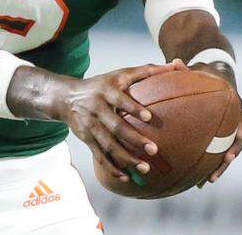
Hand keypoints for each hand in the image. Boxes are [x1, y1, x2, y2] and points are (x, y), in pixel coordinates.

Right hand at [59, 61, 186, 182]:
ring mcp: (90, 126)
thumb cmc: (101, 84)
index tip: (149, 117)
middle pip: (116, 127)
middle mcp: (97, 109)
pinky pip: (99, 156)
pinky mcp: (86, 139)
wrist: (66, 97)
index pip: (120, 100)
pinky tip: (125, 177)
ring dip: (126, 158)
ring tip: (145, 168)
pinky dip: (112, 167)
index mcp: (107, 91)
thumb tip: (175, 65)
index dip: (133, 108)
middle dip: (134, 140)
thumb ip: (146, 71)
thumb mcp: (120, 74)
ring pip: (108, 145)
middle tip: (154, 150)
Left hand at [189, 62, 241, 185]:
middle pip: (238, 142)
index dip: (240, 131)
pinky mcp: (221, 137)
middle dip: (230, 156)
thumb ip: (186, 69)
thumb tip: (173, 62)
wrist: (215, 77)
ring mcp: (229, 130)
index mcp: (235, 106)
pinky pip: (216, 153)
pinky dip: (208, 164)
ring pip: (228, 152)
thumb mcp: (198, 71)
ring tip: (207, 181)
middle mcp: (237, 120)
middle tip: (221, 166)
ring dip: (219, 167)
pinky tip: (195, 178)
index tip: (236, 140)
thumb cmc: (206, 74)